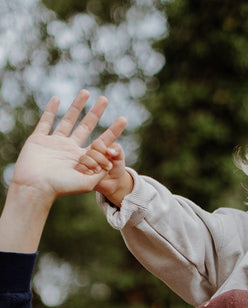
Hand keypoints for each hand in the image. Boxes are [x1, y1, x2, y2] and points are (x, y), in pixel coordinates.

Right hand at [10, 90, 126, 204]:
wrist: (36, 187)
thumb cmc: (61, 187)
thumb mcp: (87, 183)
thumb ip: (101, 172)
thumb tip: (111, 160)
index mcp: (82, 159)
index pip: (101, 142)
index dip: (113, 131)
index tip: (123, 119)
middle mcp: (70, 150)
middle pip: (86, 126)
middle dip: (96, 113)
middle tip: (105, 99)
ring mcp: (54, 144)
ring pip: (68, 120)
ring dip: (77, 106)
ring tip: (86, 92)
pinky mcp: (39, 140)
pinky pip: (46, 122)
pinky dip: (50, 110)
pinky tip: (57, 99)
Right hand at [76, 138, 132, 205]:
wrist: (114, 182)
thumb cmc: (116, 167)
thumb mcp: (119, 157)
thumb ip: (117, 150)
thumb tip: (109, 151)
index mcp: (99, 147)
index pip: (97, 144)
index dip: (102, 148)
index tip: (109, 154)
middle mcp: (90, 153)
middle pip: (91, 152)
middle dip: (101, 159)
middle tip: (109, 166)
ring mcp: (85, 162)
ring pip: (84, 159)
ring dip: (93, 165)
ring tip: (101, 170)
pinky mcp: (81, 171)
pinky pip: (79, 168)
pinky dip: (86, 170)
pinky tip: (92, 173)